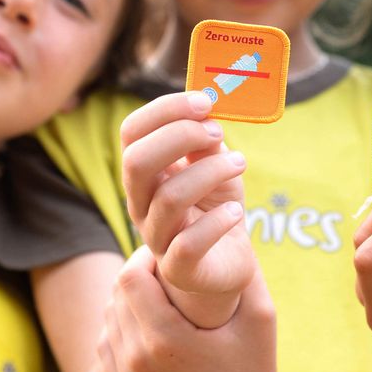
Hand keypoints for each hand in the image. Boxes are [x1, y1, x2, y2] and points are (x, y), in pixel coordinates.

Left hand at [95, 246, 294, 371]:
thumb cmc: (253, 369)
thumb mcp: (261, 319)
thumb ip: (248, 273)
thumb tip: (237, 224)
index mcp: (167, 339)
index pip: (130, 278)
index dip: (145, 257)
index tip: (165, 253)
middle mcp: (139, 360)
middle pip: (117, 294)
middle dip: (139, 274)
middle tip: (164, 268)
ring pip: (109, 317)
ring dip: (129, 299)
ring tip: (158, 293)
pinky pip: (107, 343)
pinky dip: (122, 326)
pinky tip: (148, 320)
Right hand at [120, 92, 255, 326]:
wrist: (226, 260)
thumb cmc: (214, 205)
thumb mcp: (212, 165)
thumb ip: (205, 141)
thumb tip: (207, 113)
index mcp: (143, 173)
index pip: (132, 132)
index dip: (165, 110)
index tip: (204, 102)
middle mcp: (141, 204)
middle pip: (136, 162)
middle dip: (180, 136)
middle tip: (218, 134)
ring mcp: (157, 238)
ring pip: (170, 198)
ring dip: (211, 172)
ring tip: (239, 164)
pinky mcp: (180, 269)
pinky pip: (190, 243)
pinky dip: (218, 221)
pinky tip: (237, 212)